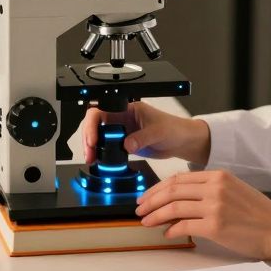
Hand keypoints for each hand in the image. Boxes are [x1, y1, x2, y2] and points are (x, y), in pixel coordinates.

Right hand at [79, 101, 210, 166]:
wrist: (182, 142)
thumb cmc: (174, 129)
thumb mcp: (158, 132)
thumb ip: (142, 138)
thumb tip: (126, 145)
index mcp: (127, 109)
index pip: (101, 110)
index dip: (93, 124)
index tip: (94, 140)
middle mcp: (122, 118)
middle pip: (95, 123)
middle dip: (88, 137)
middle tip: (89, 153)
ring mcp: (122, 130)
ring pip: (98, 135)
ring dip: (92, 147)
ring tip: (91, 159)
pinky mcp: (124, 143)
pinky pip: (107, 146)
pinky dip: (100, 154)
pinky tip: (100, 161)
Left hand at [135, 170, 270, 259]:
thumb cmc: (258, 215)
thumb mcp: (233, 191)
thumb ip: (209, 190)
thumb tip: (179, 200)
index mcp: (218, 176)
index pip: (179, 179)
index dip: (158, 188)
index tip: (147, 197)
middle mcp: (215, 187)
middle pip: (172, 190)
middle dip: (151, 200)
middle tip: (139, 209)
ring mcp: (215, 206)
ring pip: (174, 207)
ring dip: (155, 215)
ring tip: (146, 222)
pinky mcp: (216, 226)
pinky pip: (184, 226)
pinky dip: (171, 230)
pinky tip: (166, 234)